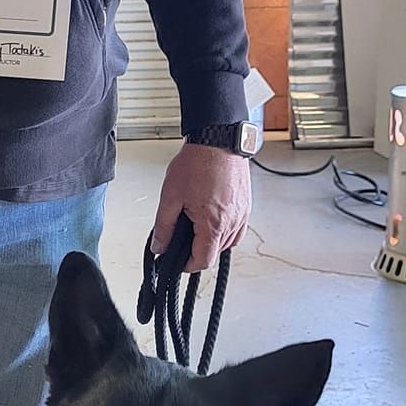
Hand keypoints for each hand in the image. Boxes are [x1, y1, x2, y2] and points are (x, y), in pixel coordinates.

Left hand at [152, 144, 250, 273]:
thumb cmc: (197, 162)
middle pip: (215, 253)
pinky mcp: (246, 205)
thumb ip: (163, 227)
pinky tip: (211, 220)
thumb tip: (159, 246)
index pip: (203, 261)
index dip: (187, 265)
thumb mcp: (171, 197)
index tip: (177, 261)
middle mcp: (233, 222)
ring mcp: (242, 214)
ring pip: (227, 243)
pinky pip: (236, 229)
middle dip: (197, 251)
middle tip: (181, 238)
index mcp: (213, 224)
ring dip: (211, 241)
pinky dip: (223, 231)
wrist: (217, 139)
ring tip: (194, 226)